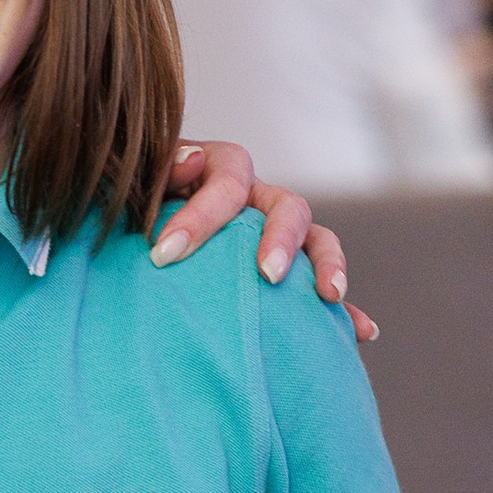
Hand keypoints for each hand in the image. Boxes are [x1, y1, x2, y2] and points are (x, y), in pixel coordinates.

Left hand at [150, 139, 375, 345]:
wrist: (133, 224)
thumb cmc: (129, 203)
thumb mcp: (135, 181)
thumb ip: (158, 169)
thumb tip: (190, 160)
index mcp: (219, 168)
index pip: (227, 179)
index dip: (201, 214)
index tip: (164, 253)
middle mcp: (256, 197)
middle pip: (287, 206)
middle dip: (281, 240)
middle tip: (266, 275)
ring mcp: (276, 233)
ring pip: (317, 239)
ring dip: (328, 265)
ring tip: (330, 297)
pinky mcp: (287, 269)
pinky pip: (323, 286)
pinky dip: (347, 309)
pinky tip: (363, 333)